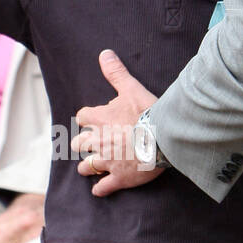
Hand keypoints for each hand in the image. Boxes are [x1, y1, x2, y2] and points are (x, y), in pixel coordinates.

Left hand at [71, 49, 161, 197]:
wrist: (164, 138)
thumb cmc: (148, 112)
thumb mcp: (131, 88)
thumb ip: (116, 72)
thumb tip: (104, 53)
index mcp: (99, 119)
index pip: (82, 117)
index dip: (87, 119)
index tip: (92, 120)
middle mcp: (98, 141)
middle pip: (78, 144)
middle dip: (82, 145)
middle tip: (89, 146)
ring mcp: (107, 161)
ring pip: (86, 167)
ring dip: (87, 167)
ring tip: (91, 168)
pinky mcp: (119, 178)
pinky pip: (103, 187)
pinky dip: (100, 189)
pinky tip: (99, 189)